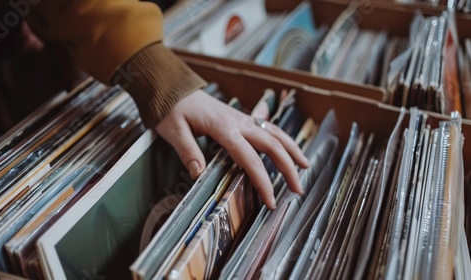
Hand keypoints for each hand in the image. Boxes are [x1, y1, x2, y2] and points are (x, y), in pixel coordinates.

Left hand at [155, 90, 309, 208]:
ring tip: (306, 166)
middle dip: (288, 168)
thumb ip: (188, 151)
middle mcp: (239, 122)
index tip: (271, 200)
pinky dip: (282, 138)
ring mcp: (242, 118)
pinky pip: (267, 127)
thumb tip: (199, 174)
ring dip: (292, 149)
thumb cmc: (172, 109)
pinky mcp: (241, 117)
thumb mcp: (174, 131)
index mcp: (224, 128)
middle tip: (298, 189)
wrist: (173, 87)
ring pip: (275, 133)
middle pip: (272, 145)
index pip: (250, 158)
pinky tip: (288, 147)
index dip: (263, 181)